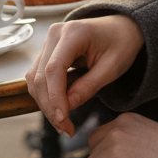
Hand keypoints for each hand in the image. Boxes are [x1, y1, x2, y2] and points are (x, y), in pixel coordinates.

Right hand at [25, 14, 144, 136]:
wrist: (122, 28)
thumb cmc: (121, 43)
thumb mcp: (112, 67)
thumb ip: (89, 86)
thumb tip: (68, 106)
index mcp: (74, 32)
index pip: (54, 69)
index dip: (55, 97)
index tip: (63, 120)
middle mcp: (56, 34)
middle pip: (41, 77)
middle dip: (50, 107)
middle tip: (66, 129)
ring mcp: (50, 41)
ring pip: (35, 80)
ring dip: (46, 105)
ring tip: (64, 124)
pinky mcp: (48, 51)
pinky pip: (39, 77)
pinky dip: (47, 96)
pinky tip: (59, 111)